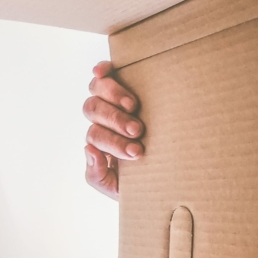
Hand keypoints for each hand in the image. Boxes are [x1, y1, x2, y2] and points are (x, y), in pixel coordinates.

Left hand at [82, 61, 144, 200]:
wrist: (169, 172)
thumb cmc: (141, 179)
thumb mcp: (116, 186)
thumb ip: (97, 174)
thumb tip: (89, 150)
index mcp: (99, 141)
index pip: (95, 137)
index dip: (113, 143)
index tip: (137, 152)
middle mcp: (101, 120)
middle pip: (93, 112)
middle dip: (115, 121)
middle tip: (137, 130)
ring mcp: (110, 100)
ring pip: (97, 91)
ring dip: (114, 97)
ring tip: (133, 106)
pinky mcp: (123, 84)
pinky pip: (104, 74)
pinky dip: (102, 71)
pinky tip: (102, 72)